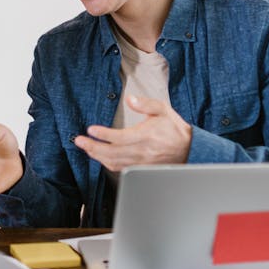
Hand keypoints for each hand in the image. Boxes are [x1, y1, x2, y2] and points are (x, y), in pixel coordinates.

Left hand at [73, 95, 191, 170]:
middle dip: (93, 147)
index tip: (91, 130)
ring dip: (97, 156)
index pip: (121, 137)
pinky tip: (99, 156)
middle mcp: (143, 151)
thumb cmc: (173, 128)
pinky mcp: (141, 169)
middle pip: (113, 153)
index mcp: (147, 136)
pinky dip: (107, 163)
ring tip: (85, 147)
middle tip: (79, 141)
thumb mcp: (163, 110)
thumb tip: (130, 98)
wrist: (188, 149)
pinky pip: (120, 168)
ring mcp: (142, 163)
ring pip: (114, 163)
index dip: (104, 134)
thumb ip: (145, 104)